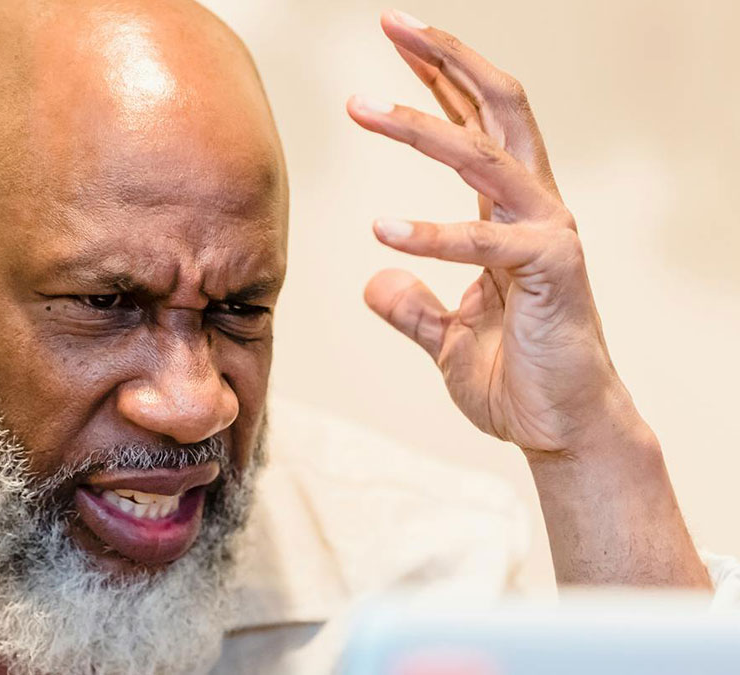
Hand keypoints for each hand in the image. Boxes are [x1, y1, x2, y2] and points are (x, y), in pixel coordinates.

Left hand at [347, 9, 709, 587]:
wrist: (560, 431)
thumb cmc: (516, 378)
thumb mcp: (445, 335)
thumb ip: (411, 304)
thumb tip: (374, 283)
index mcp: (509, 211)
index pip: (476, 124)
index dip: (439, 77)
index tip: (396, 40)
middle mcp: (533, 208)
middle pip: (496, 107)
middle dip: (446, 58)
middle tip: (392, 22)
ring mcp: (547, 235)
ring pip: (485, 156)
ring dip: (420, 126)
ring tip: (359, 106)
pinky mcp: (551, 274)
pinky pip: (488, 242)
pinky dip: (435, 235)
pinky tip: (384, 231)